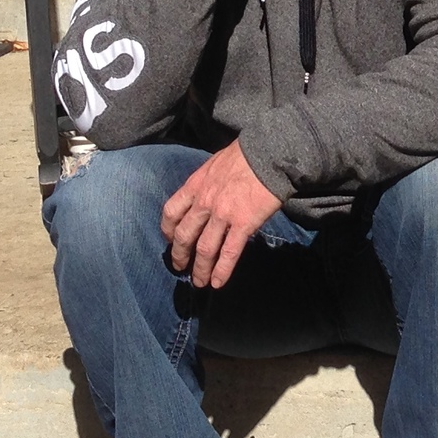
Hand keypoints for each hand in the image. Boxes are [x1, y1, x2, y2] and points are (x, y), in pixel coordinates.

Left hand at [160, 141, 281, 288]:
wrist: (270, 154)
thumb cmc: (247, 154)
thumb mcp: (217, 162)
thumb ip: (208, 180)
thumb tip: (209, 189)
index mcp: (196, 185)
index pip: (171, 211)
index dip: (168, 229)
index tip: (170, 239)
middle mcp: (204, 202)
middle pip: (184, 235)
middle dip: (180, 255)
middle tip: (180, 267)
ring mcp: (222, 215)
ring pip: (204, 248)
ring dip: (199, 269)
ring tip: (199, 282)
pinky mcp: (243, 224)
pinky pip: (229, 253)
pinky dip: (221, 270)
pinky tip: (217, 283)